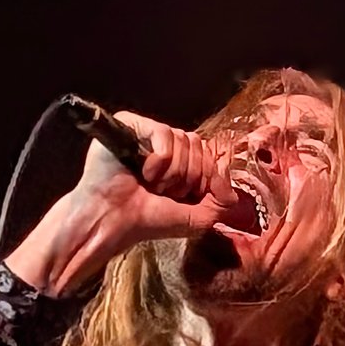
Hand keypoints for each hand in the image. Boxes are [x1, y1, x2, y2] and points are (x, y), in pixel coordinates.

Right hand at [7, 112, 240, 295]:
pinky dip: (159, 161)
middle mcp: (165, 145)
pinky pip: (164, 134)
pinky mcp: (130, 125)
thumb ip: (222, 201)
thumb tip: (230, 183)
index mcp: (181, 162)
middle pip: (200, 145)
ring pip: (184, 140)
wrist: (114, 221)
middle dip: (190, 177)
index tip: (187, 196)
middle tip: (166, 193)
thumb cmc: (148, 220)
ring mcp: (147, 133)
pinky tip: (143, 173)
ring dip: (173, 173)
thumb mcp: (197, 217)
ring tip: (152, 185)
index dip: (207, 176)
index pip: (210, 154)